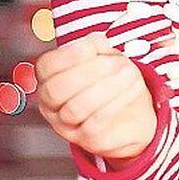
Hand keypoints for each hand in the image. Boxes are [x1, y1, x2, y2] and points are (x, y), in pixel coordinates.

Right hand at [35, 33, 156, 167]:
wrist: (133, 114)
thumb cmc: (113, 81)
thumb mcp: (106, 56)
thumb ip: (97, 45)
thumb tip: (94, 40)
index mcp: (51, 78)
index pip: (46, 66)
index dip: (67, 55)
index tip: (90, 47)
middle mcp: (52, 104)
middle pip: (57, 89)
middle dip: (90, 72)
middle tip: (117, 63)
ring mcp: (67, 124)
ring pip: (76, 108)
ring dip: (107, 87)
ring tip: (130, 73)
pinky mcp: (87, 139)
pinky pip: (95, 123)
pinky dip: (116, 102)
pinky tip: (133, 88)